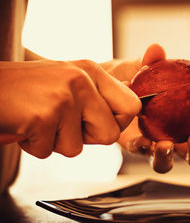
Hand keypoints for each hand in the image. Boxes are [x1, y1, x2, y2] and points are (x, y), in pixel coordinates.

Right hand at [0, 60, 140, 157]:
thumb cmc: (26, 88)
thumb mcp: (68, 79)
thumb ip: (98, 94)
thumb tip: (130, 108)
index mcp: (91, 71)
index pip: (132, 106)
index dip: (118, 123)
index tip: (98, 123)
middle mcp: (82, 80)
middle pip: (110, 134)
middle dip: (86, 138)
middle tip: (61, 124)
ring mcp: (64, 97)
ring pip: (77, 148)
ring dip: (55, 142)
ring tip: (39, 120)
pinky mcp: (44, 116)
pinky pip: (49, 151)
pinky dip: (34, 145)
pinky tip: (25, 125)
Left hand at [105, 44, 189, 172]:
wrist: (109, 88)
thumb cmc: (137, 77)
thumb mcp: (143, 66)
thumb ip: (152, 61)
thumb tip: (156, 49)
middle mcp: (180, 136)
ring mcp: (160, 146)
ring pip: (172, 163)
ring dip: (172, 156)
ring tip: (166, 144)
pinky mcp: (140, 148)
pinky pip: (144, 154)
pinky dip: (145, 148)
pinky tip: (143, 139)